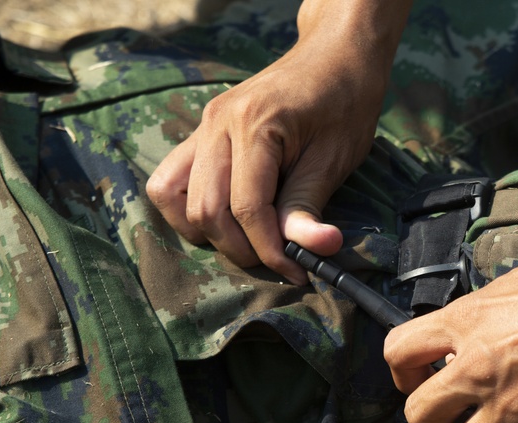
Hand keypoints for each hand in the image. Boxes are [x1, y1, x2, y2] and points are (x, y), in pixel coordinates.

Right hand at [146, 0, 411, 283]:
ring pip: (174, 196)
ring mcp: (205, 126)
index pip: (247, 208)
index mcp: (254, 126)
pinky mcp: (203, 132)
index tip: (297, 271)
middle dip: (241, 248)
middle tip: (279, 261)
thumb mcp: (336, 157)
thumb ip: (310, 205)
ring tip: (249, 242)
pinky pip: (173, 179)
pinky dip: (190, 208)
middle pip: (206, 210)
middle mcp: (218, 125)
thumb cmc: (344, 102)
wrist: (336, 55)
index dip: (270, 250)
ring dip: (207, 232)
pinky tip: (226, 220)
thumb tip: (313, 252)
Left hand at [384, 251, 517, 422]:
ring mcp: (512, 406)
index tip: (424, 380)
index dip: (404, 374)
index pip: (398, 352)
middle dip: (432, 422)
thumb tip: (466, 336)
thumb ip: (483, 314)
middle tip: (453, 419)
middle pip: (419, 415)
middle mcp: (479, 367)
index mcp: (468, 322)